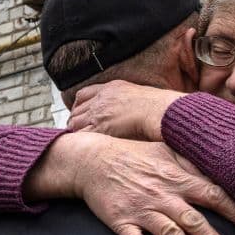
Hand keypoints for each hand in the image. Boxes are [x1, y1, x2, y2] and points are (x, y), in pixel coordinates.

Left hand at [68, 81, 183, 141]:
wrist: (159, 111)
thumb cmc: (157, 107)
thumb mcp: (139, 94)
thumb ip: (128, 100)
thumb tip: (130, 110)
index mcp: (111, 88)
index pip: (83, 94)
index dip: (78, 105)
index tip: (78, 113)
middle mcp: (102, 99)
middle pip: (77, 109)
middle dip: (74, 120)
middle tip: (75, 129)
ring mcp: (99, 113)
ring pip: (75, 122)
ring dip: (75, 130)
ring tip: (77, 140)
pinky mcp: (101, 127)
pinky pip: (81, 134)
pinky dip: (78, 140)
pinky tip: (82, 146)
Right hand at [69, 135, 234, 234]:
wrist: (92, 161)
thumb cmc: (133, 155)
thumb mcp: (165, 150)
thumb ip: (191, 163)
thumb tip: (219, 169)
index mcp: (177, 178)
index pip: (212, 194)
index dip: (234, 209)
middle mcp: (163, 196)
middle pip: (195, 221)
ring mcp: (142, 210)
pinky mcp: (121, 221)